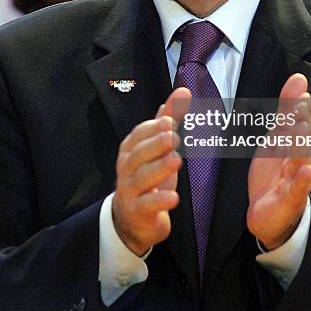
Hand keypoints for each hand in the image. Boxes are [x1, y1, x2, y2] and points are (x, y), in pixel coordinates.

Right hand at [112, 87, 190, 255]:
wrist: (133, 219)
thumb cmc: (148, 176)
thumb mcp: (159, 146)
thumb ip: (170, 118)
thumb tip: (183, 91)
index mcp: (131, 149)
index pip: (139, 134)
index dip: (153, 127)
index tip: (170, 119)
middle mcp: (127, 168)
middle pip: (139, 154)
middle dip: (156, 144)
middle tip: (174, 136)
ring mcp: (130, 190)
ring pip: (142, 178)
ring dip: (159, 168)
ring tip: (176, 161)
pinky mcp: (137, 212)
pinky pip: (147, 206)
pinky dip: (159, 201)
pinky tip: (174, 197)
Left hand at [247, 73, 310, 249]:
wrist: (268, 211)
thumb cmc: (276, 171)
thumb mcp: (278, 135)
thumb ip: (287, 108)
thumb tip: (299, 79)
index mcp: (299, 143)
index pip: (304, 123)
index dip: (302, 108)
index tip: (300, 92)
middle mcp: (302, 159)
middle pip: (305, 139)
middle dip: (303, 122)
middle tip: (299, 105)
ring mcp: (297, 179)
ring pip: (303, 161)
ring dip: (302, 145)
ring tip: (300, 128)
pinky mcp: (290, 199)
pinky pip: (299, 190)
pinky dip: (303, 181)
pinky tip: (306, 171)